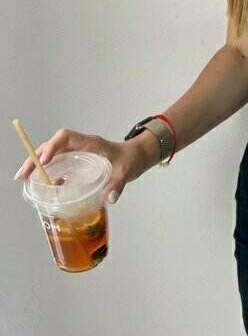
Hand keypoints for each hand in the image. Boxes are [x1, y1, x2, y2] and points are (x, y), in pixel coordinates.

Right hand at [13, 127, 157, 203]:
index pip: (65, 137)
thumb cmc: (131, 159)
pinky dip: (49, 173)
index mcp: (90, 143)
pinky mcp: (78, 162)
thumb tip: (110, 198)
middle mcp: (80, 145)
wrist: (137, 157)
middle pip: (52, 146)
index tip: (43, 161)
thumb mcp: (126, 171)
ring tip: (25, 179)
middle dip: (35, 158)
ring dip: (37, 165)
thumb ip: (118, 184)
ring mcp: (78, 153)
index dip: (51, 146)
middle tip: (22, 175)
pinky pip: (59, 164)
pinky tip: (44, 187)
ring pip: (52, 155)